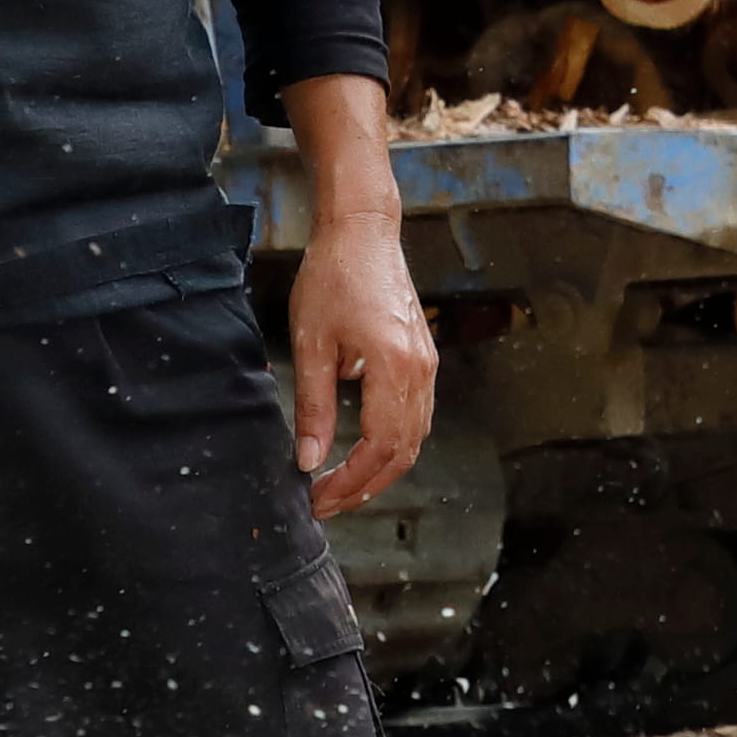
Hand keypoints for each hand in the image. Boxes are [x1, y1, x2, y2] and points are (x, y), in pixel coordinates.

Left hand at [288, 209, 439, 517]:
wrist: (363, 232)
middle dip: (365, 487)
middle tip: (327, 504)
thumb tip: (309, 460)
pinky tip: (364, 451)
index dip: (350, 482)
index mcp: (394, 366)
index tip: (317, 499)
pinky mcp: (423, 358)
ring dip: (381, 470)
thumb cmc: (333, 276)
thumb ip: (313, 407)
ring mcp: (427, 364)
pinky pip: (416, 416)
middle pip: (403, 452)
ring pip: (414, 438)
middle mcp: (420, 370)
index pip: (379, 448)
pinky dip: (393, 444)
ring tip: (342, 485)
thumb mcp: (312, 345)